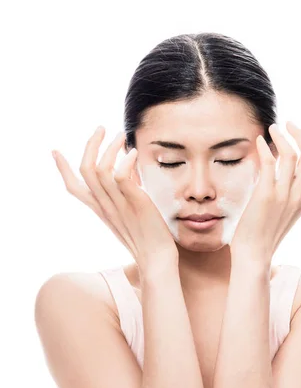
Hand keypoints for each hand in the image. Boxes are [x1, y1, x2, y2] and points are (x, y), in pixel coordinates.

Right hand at [51, 126, 177, 272]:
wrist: (158, 260)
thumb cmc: (149, 237)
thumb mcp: (132, 212)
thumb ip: (127, 191)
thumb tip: (130, 167)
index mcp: (101, 210)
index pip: (74, 188)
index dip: (63, 169)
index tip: (55, 151)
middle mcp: (105, 206)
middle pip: (85, 170)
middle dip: (90, 145)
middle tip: (102, 128)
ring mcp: (118, 205)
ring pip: (100, 170)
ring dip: (110, 148)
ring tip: (122, 136)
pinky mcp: (135, 203)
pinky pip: (121, 177)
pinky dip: (125, 161)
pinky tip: (133, 154)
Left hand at [229, 121, 300, 261]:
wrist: (254, 255)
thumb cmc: (263, 234)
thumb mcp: (283, 211)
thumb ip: (287, 191)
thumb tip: (278, 169)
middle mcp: (299, 195)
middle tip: (289, 124)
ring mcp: (284, 195)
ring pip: (292, 155)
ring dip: (282, 137)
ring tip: (271, 129)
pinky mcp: (266, 196)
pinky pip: (270, 163)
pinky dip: (265, 148)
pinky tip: (258, 142)